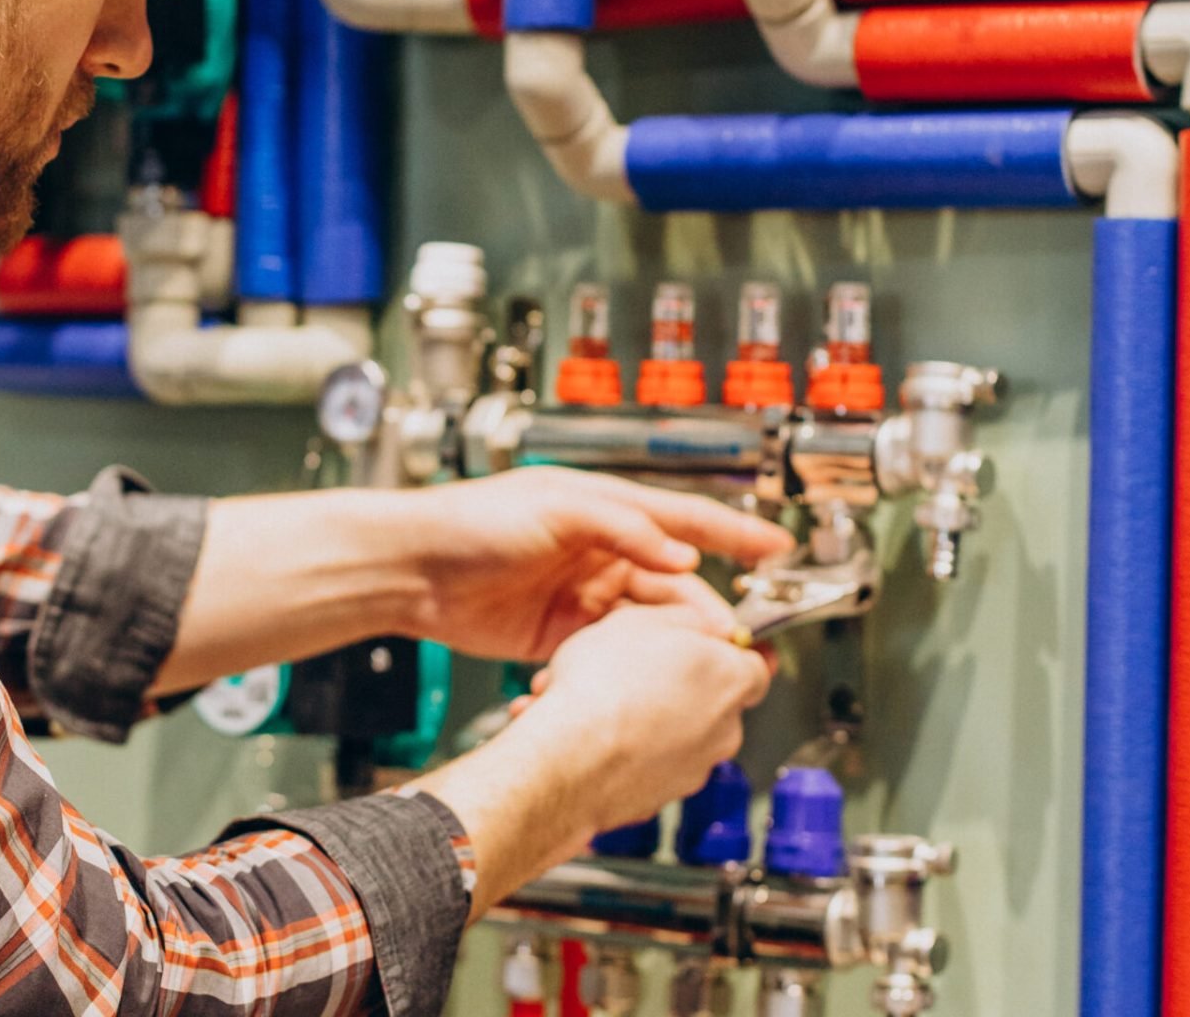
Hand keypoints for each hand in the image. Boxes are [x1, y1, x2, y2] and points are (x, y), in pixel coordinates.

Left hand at [402, 467, 792, 661]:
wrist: (412, 568)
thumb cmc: (472, 521)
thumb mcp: (555, 509)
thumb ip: (621, 528)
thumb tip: (678, 556)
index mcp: (605, 510)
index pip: (684, 521)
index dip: (734, 534)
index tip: (778, 548)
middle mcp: (600, 551)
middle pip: (672, 583)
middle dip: (705, 611)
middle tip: (732, 639)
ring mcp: (581, 594)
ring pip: (646, 623)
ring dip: (669, 645)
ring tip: (692, 667)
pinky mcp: (558, 635)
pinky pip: (608, 651)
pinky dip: (624, 666)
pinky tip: (637, 680)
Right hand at [420, 597, 773, 914]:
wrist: (569, 755)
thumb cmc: (603, 687)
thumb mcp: (642, 618)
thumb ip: (684, 617)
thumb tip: (698, 621)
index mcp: (731, 678)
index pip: (757, 662)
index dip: (728, 650)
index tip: (710, 644)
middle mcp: (724, 729)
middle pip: (711, 698)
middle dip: (675, 684)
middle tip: (635, 668)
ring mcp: (694, 768)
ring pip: (674, 733)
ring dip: (643, 716)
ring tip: (594, 700)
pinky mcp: (661, 797)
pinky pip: (648, 764)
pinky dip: (626, 749)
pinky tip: (587, 731)